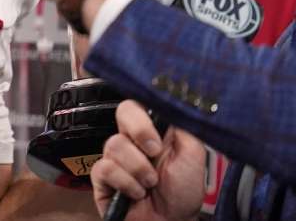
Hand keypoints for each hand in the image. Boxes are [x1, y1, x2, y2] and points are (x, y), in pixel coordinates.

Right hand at [92, 101, 205, 220]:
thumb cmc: (183, 192)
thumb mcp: (193, 155)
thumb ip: (184, 126)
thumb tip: (173, 104)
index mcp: (153, 131)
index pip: (140, 103)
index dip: (145, 113)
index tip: (158, 135)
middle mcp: (132, 141)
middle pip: (123, 111)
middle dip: (140, 131)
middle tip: (154, 154)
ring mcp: (116, 158)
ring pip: (114, 144)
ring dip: (138, 168)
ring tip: (150, 184)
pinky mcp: (102, 178)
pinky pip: (105, 168)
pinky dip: (125, 182)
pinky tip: (136, 193)